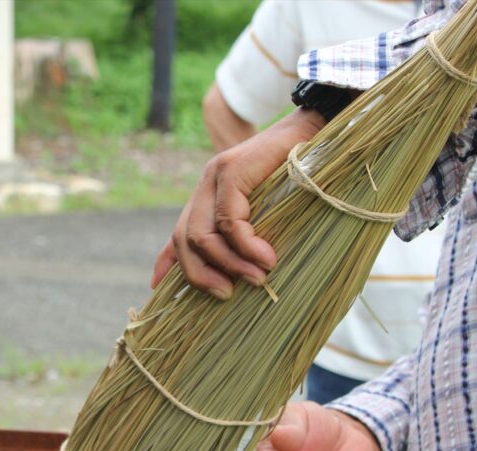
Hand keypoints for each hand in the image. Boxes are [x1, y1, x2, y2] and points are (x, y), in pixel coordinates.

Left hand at [151, 108, 324, 298]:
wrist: (320, 130)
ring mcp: (215, 176)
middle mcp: (206, 185)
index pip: (178, 231)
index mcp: (210, 195)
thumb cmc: (302, 175)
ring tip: (256, 279)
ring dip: (229, 263)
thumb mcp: (269, 210)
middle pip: (184, 238)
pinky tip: (265, 258)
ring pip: (203, 234)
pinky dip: (245, 245)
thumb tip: (248, 270)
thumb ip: (248, 233)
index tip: (156, 285)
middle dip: (199, 274)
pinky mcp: (232, 170)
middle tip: (226, 294)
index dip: (166, 261)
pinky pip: (229, 220)